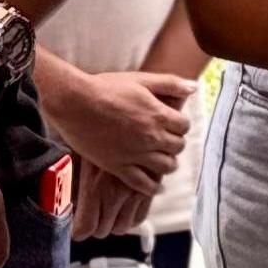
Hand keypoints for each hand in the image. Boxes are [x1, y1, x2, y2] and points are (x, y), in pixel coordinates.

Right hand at [46, 67, 190, 239]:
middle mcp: (151, 138)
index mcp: (159, 115)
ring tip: (164, 160)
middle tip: (167, 139)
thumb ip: (169, 83)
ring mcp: (136, 155)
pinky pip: (143, 184)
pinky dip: (153, 188)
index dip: (180, 124)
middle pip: (178, 147)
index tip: (173, 123)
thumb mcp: (141, 79)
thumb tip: (193, 87)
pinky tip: (157, 188)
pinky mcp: (119, 167)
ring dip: (168, 163)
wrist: (75, 103)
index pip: (184, 126)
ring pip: (166, 167)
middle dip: (175, 142)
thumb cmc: (106, 88)